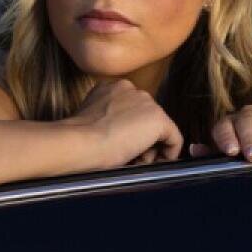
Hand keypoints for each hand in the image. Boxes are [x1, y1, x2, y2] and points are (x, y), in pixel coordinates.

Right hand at [61, 79, 183, 168]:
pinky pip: (174, 139)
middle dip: (140, 141)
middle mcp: (131, 89)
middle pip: (146, 120)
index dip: (128, 134)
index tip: (121, 150)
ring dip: (149, 149)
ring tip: (132, 162)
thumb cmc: (77, 140)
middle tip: (128, 159)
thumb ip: (106, 121)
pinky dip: (168, 154)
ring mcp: (146, 102)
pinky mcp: (158, 118)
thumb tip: (117, 136)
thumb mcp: (90, 122)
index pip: (131, 112)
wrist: (79, 142)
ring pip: (158, 130)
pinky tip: (151, 163)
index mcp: (111, 88)